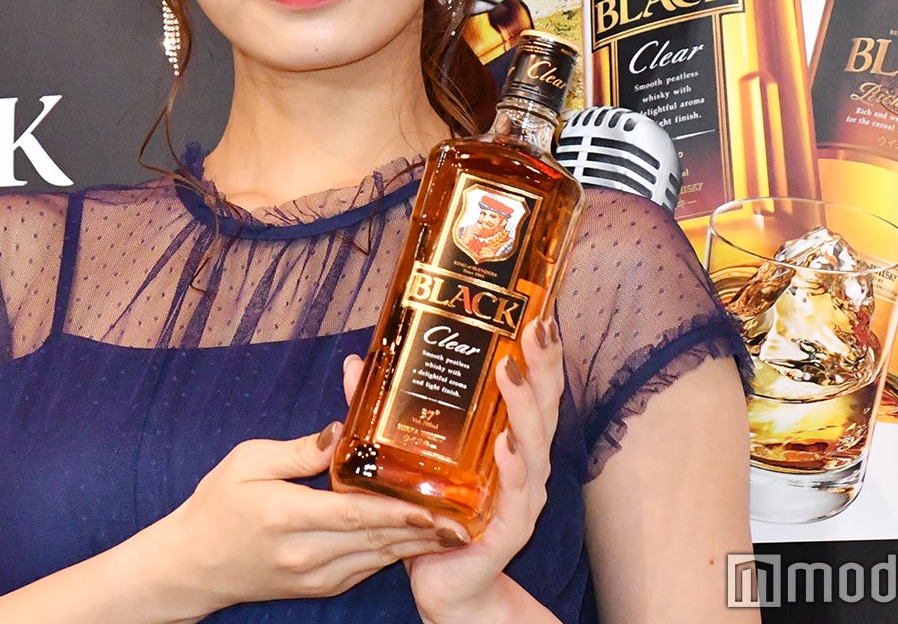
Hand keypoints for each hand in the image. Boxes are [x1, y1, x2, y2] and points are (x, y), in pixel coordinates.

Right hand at [153, 425, 459, 613]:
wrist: (191, 565)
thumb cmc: (215, 505)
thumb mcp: (246, 461)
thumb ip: (298, 450)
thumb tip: (340, 432)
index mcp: (286, 516)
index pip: (355, 514)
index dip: (399, 511)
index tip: (436, 506)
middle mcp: (305, 553)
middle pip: (376, 540)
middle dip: (424, 531)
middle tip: (466, 520)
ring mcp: (313, 575)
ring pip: (376, 558)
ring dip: (415, 545)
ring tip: (455, 530)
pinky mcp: (317, 586)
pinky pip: (363, 568)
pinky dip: (392, 554)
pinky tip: (416, 540)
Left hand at [340, 315, 564, 623]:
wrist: (448, 585)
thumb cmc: (434, 514)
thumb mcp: (408, 454)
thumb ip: (384, 410)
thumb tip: (354, 362)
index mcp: (507, 439)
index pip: (530, 388)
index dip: (539, 352)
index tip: (537, 310)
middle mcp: (523, 464)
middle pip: (543, 408)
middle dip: (542, 365)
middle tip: (534, 327)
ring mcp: (519, 499)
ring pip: (534, 448)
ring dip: (524, 409)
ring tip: (510, 375)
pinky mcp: (506, 533)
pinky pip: (516, 501)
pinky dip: (513, 473)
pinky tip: (505, 448)